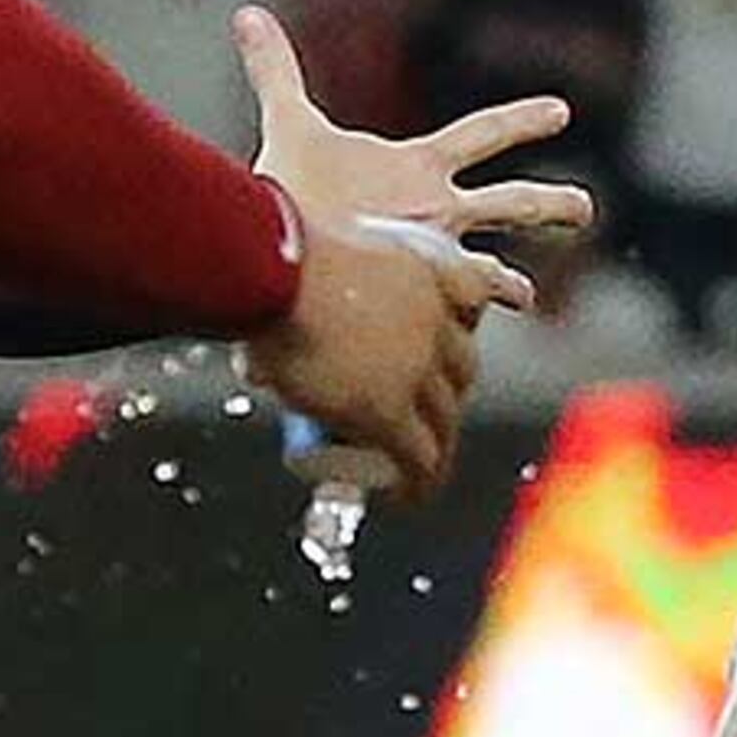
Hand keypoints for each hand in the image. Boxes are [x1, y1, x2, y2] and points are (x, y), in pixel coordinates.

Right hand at [237, 5, 594, 311]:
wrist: (292, 256)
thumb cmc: (291, 190)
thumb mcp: (288, 124)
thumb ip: (273, 69)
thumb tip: (244, 13)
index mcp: (420, 167)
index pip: (483, 133)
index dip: (522, 119)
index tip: (563, 112)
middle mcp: (441, 211)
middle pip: (514, 204)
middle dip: (552, 206)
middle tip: (586, 211)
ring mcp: (438, 261)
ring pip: (492, 273)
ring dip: (511, 287)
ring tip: (529, 300)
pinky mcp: (423, 303)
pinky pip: (446, 320)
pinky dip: (444, 332)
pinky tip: (456, 354)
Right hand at [238, 210, 493, 500]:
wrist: (268, 271)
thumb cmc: (273, 246)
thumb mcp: (315, 240)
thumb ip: (300, 254)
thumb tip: (265, 276)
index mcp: (423, 269)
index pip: (471, 298)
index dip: (459, 326)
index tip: (445, 341)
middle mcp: (433, 319)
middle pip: (461, 368)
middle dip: (448, 393)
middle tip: (420, 410)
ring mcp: (416, 367)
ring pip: (446, 421)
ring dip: (438, 447)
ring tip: (420, 467)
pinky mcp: (389, 410)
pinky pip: (419, 458)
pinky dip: (419, 483)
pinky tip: (407, 496)